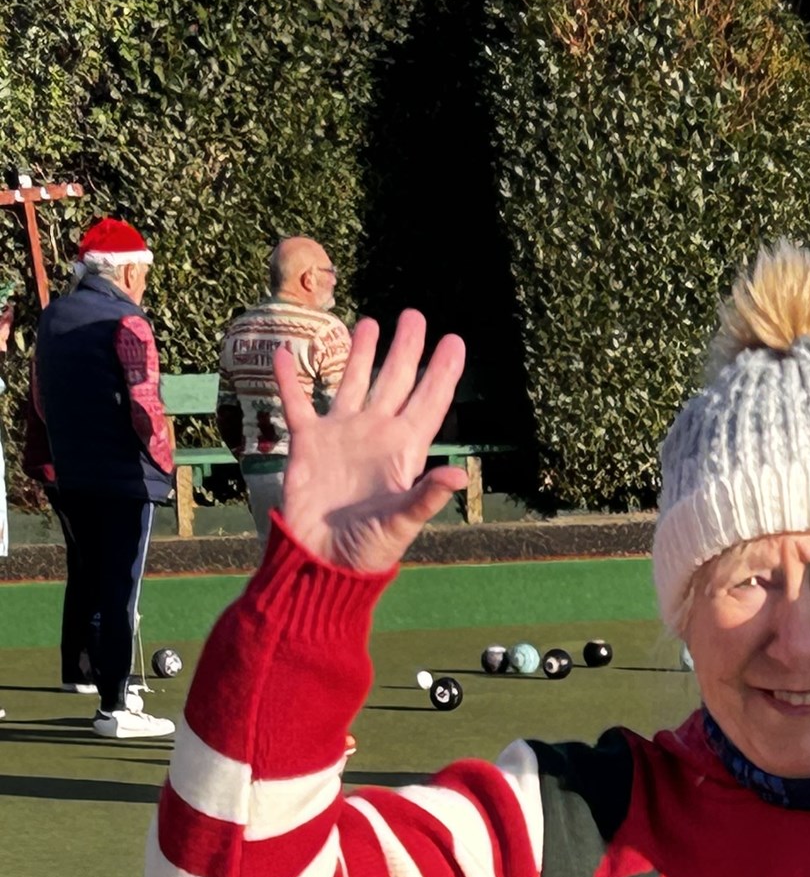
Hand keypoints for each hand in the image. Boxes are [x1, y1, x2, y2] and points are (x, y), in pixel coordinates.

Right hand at [277, 309, 467, 574]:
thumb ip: (426, 497)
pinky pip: (297, 403)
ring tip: (369, 323)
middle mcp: (374, 436)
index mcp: (402, 451)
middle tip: (414, 316)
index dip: (443, 372)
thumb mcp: (401, 524)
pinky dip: (289, 379)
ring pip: (353, 383)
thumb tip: (459, 474)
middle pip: (395, 382)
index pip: (428, 402)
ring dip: (360, 354)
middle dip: (406, 349)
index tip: (454, 341)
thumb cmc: (367, 550)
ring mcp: (341, 436)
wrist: (321, 561)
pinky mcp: (308, 445)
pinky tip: (285, 352)